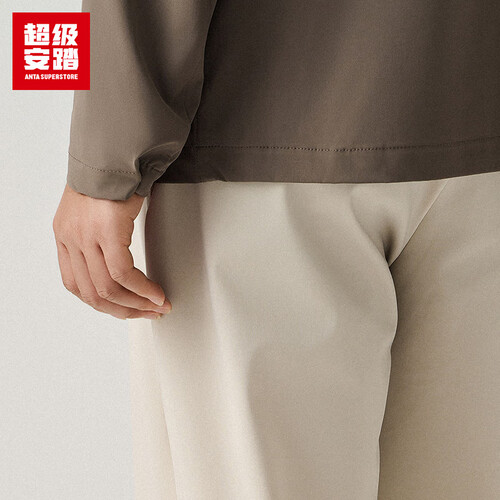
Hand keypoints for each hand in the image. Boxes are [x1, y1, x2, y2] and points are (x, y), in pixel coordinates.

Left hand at [52, 183, 171, 319]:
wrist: (117, 150)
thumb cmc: (111, 177)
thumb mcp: (96, 212)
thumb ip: (98, 238)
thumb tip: (119, 264)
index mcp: (65, 236)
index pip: (76, 285)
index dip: (103, 303)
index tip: (126, 307)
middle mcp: (71, 239)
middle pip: (92, 293)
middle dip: (124, 310)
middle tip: (147, 313)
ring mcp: (86, 236)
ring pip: (108, 289)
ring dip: (136, 304)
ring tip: (157, 306)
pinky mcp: (106, 231)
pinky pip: (124, 274)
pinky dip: (143, 289)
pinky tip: (157, 293)